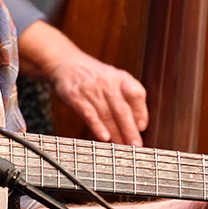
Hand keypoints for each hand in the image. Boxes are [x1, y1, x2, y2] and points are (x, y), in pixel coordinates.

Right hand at [18, 21, 147, 144]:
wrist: (64, 62)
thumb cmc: (92, 76)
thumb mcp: (113, 78)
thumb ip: (125, 98)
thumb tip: (137, 125)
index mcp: (120, 77)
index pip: (136, 94)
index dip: (141, 111)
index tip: (142, 127)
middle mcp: (107, 82)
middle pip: (122, 109)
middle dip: (130, 130)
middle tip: (136, 145)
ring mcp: (91, 89)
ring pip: (107, 115)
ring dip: (116, 133)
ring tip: (122, 147)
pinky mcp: (75, 97)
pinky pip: (89, 114)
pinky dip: (97, 126)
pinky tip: (104, 137)